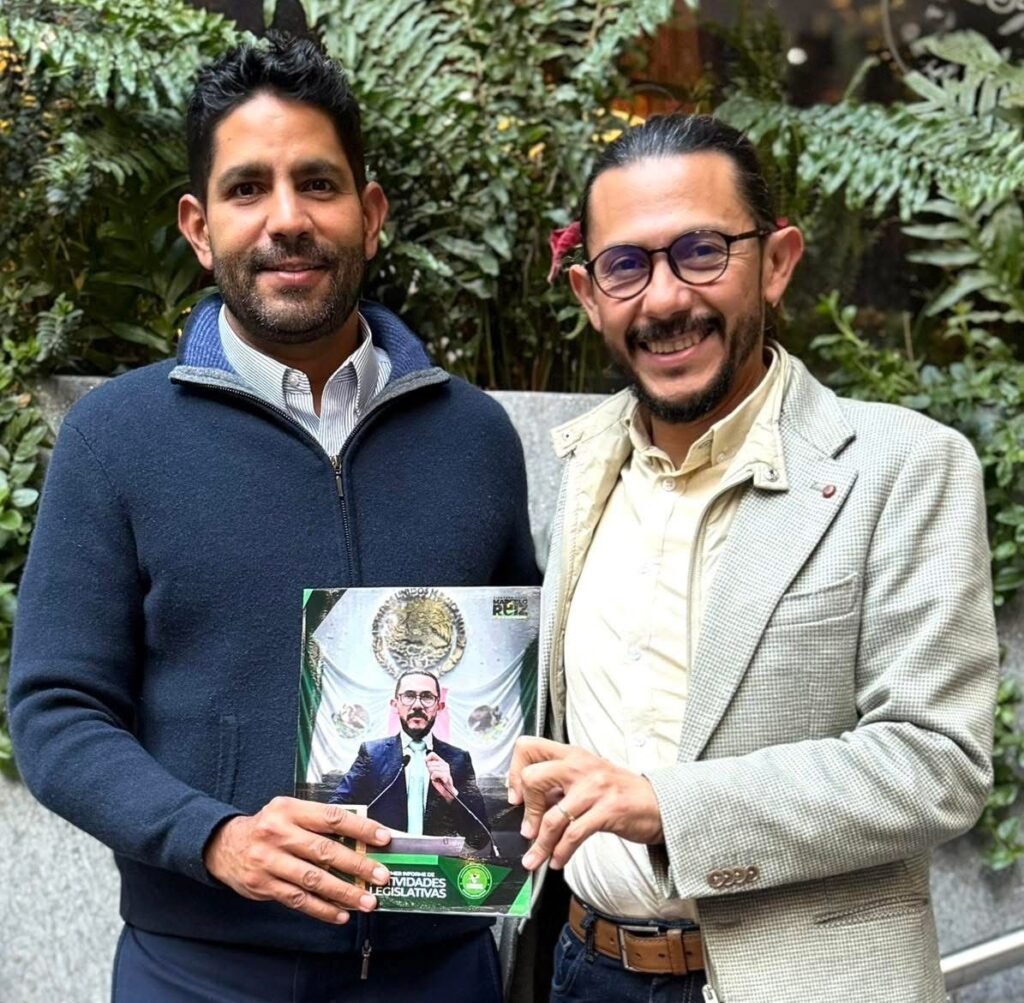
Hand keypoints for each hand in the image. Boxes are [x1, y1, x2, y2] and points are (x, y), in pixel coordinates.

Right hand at [204, 796, 392, 923]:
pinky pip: (298, 900)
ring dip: (344, 893)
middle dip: (358, 865)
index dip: (361, 827)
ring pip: (313, 880)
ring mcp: (270, 861)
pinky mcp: (263, 885)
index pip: (332, 818)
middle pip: (325, 851)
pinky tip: (341, 915)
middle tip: (381, 876)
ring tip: (367, 902)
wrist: (223, 845)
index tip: (384, 838)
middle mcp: (279, 833)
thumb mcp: (289, 813)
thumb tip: (361, 839)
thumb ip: (319, 822)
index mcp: (290, 810)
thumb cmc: (268, 827)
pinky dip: (322, 909)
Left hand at [426, 751, 455, 801]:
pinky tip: (436, 780)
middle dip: (429, 770)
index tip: (426, 764)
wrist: (447, 790)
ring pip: (432, 768)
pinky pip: (435, 773)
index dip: (427, 759)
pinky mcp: (446, 775)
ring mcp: (446, 770)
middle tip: (434, 775)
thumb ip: (430, 764)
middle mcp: (445, 764)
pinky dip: (433, 778)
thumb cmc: (440, 781)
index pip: (432, 754)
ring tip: (436, 778)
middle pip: (430, 763)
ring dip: (432, 775)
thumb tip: (425, 759)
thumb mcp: (433, 771)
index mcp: (441, 762)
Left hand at [507, 736, 663, 870]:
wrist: (659, 803)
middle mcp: (581, 765)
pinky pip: (573, 835)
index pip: (528, 746)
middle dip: (527, 810)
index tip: (517, 796)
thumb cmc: (620, 791)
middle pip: (533, 778)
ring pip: (552, 817)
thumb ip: (559, 784)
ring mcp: (595, 787)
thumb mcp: (587, 777)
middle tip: (528, 829)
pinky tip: (558, 860)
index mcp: (572, 754)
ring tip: (536, 858)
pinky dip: (561, 852)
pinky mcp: (608, 810)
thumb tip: (526, 802)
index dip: (514, 772)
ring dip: (540, 844)